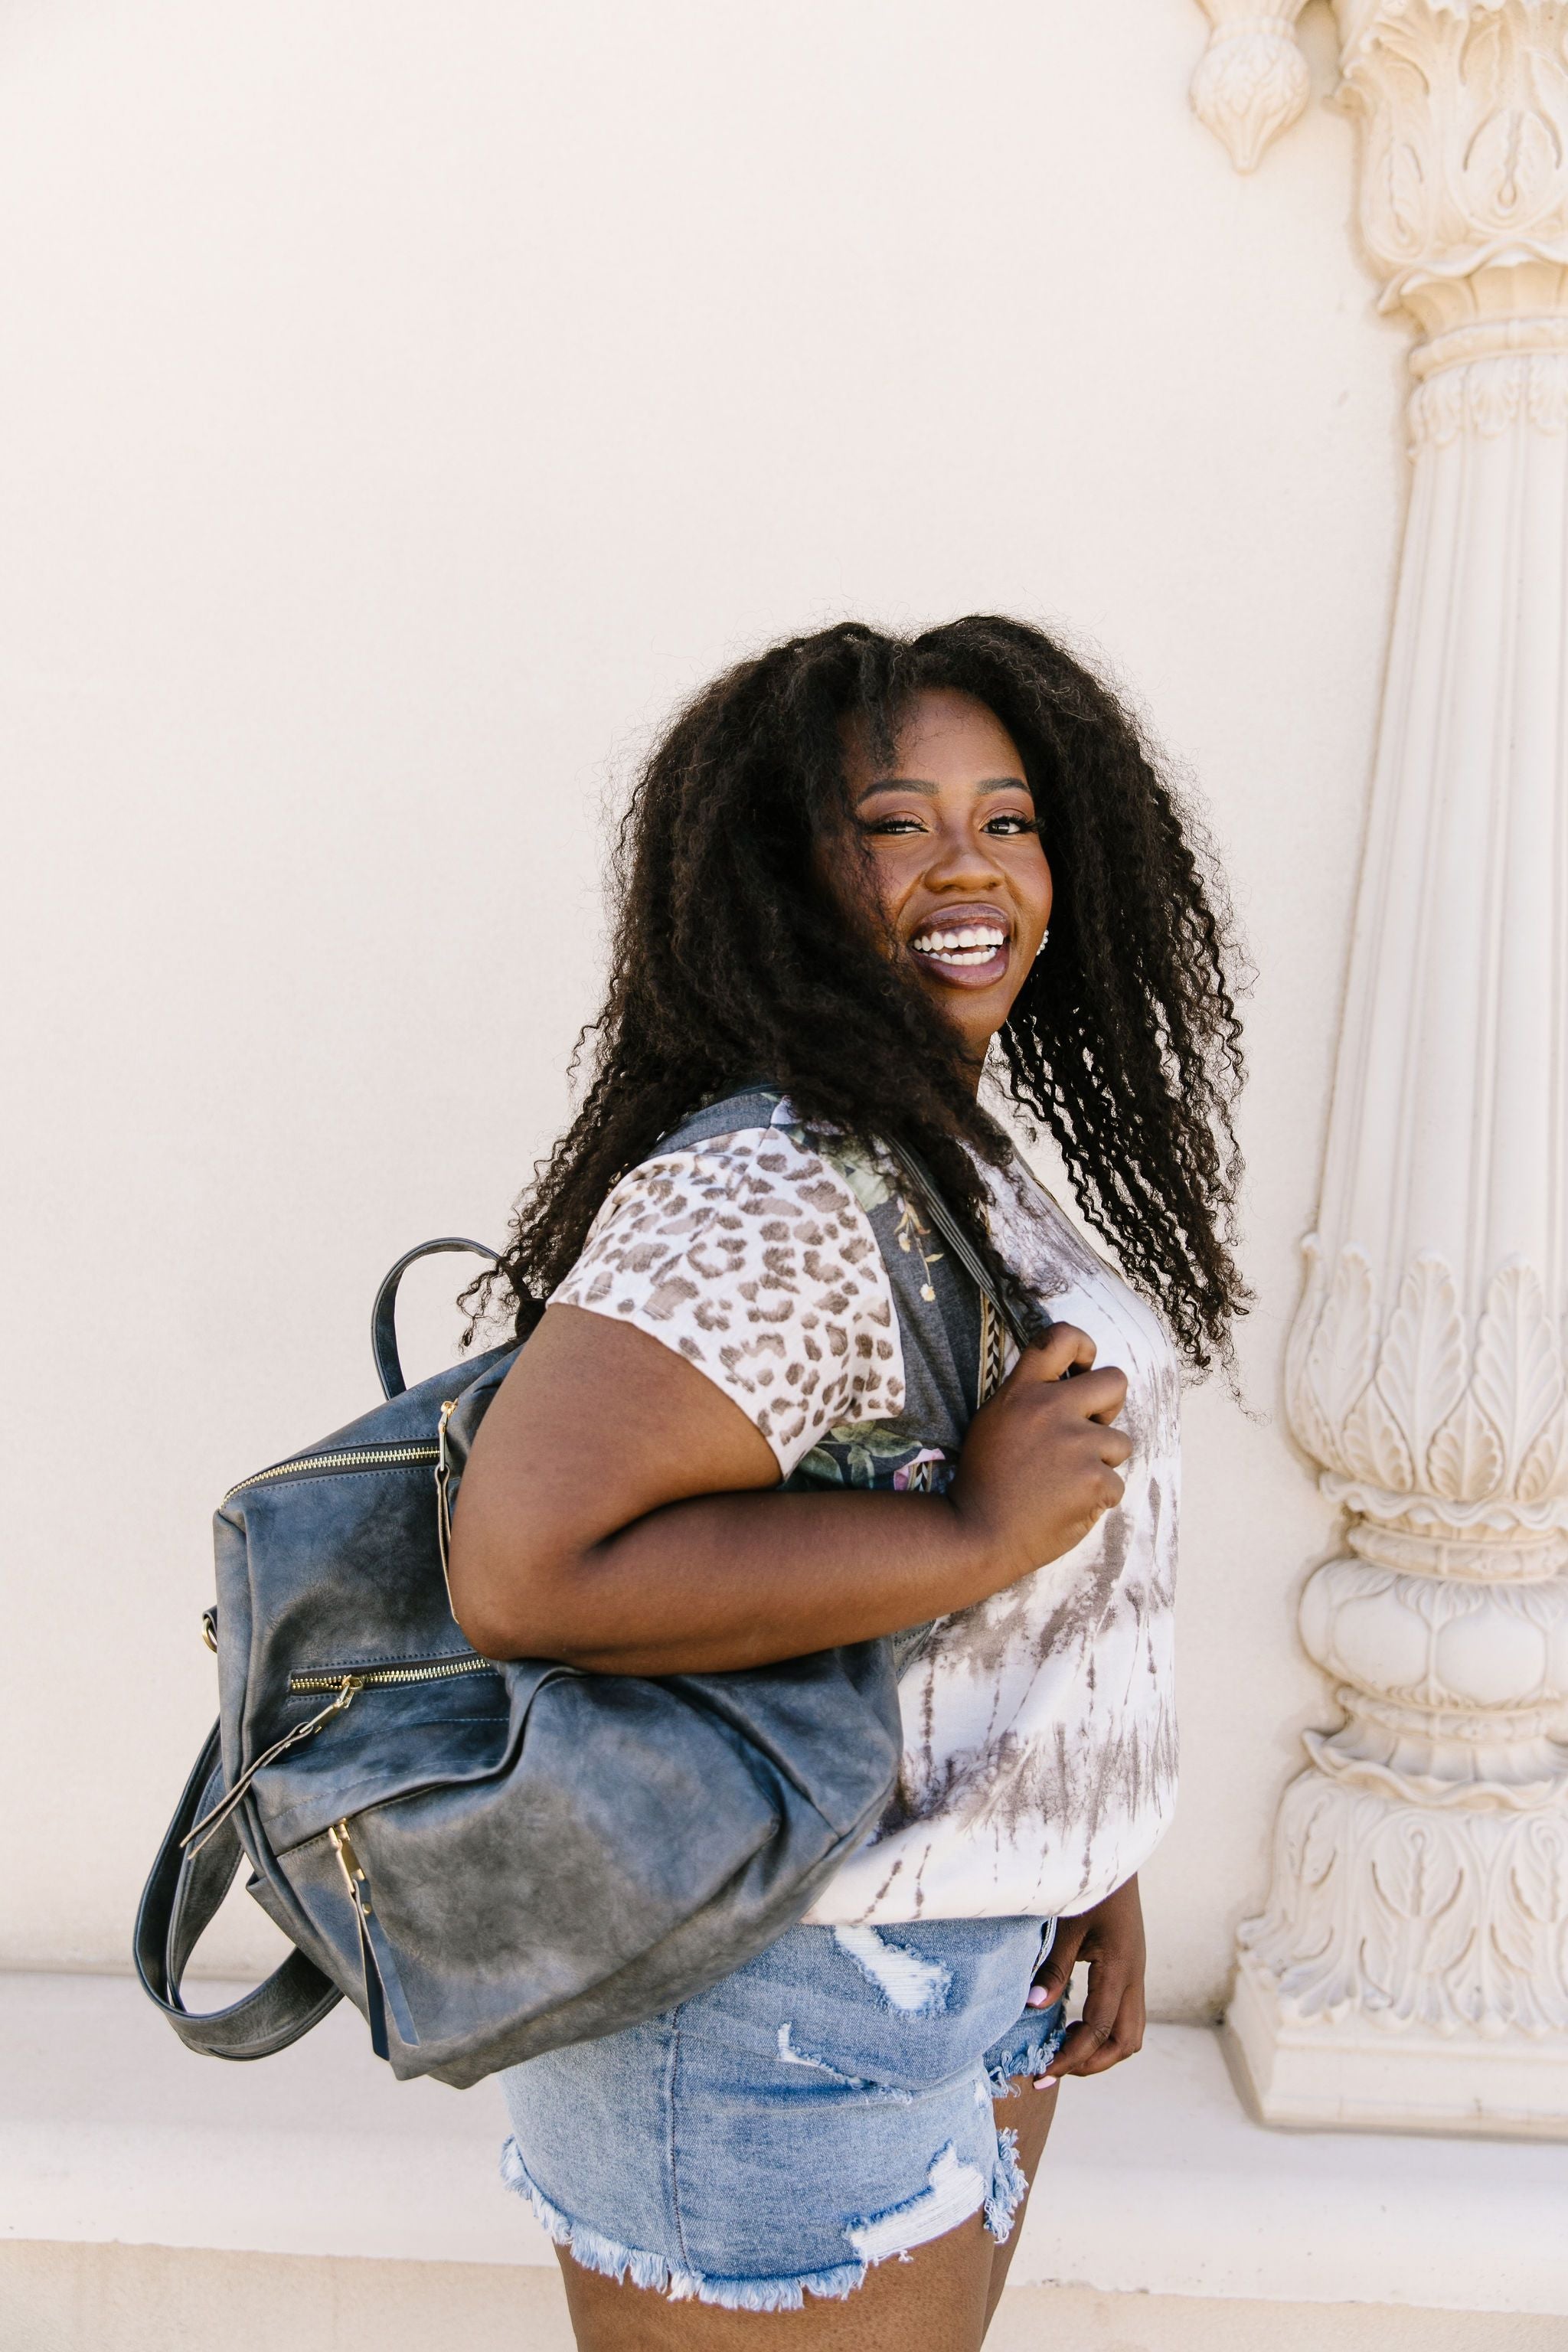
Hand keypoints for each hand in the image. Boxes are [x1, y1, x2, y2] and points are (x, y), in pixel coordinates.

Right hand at [950, 1322, 1130, 1580]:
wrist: (977, 1533)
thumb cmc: (984, 1482)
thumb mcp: (993, 1423)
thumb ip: (1028, 1400)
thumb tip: (1072, 1388)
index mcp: (1021, 1391)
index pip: (1062, 1338)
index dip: (1085, 1346)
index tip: (1083, 1369)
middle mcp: (1050, 1408)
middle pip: (1115, 1381)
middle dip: (1111, 1406)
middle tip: (1091, 1430)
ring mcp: (1075, 1443)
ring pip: (1120, 1442)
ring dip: (1101, 1463)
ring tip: (1066, 1483)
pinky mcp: (1094, 1479)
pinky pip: (1115, 1484)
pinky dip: (1098, 1499)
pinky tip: (1068, 1507)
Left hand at [1026, 1873, 1145, 2086]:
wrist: (1114, 1854)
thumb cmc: (1088, 1884)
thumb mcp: (1067, 1925)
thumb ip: (1053, 1967)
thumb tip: (1033, 2008)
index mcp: (1120, 1967)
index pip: (1099, 2030)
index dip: (1071, 2057)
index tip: (1042, 2072)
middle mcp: (1134, 1976)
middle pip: (1126, 2041)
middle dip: (1092, 2062)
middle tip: (1053, 2068)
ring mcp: (1135, 1973)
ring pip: (1130, 2032)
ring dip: (1100, 2049)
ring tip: (1063, 2050)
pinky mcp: (1129, 1968)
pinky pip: (1123, 2014)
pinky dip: (1102, 2031)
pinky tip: (1072, 2025)